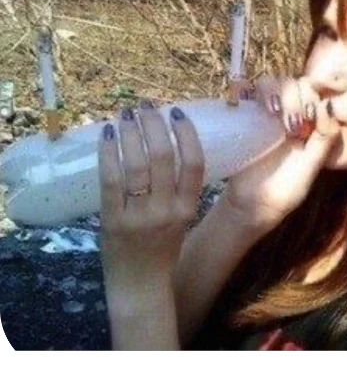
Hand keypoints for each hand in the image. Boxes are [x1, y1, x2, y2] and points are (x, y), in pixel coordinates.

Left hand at [98, 101, 204, 296]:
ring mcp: (139, 215)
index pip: (194, 163)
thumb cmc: (163, 249)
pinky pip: (111, 181)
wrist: (140, 285)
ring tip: (126, 113)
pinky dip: (108, 153)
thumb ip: (179, 189)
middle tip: (146, 106)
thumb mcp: (181, 219)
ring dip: (131, 133)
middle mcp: (167, 210)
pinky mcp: (113, 220)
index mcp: (188, 207)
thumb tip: (167, 145)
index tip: (176, 112)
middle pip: (163, 157)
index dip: (186, 134)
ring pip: (136, 164)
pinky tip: (106, 134)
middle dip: (154, 125)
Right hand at [224, 74, 340, 231]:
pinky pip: (243, 90)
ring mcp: (266, 113)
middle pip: (295, 83)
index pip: (316, 93)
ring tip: (272, 112)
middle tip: (291, 125)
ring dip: (274, 92)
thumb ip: (324, 140)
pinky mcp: (245, 115)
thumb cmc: (285, 190)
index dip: (315, 95)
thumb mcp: (310, 168)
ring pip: (271, 82)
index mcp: (311, 124)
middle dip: (295, 98)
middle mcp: (290, 114)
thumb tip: (330, 105)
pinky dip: (244, 89)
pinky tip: (246, 103)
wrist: (251, 205)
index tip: (310, 114)